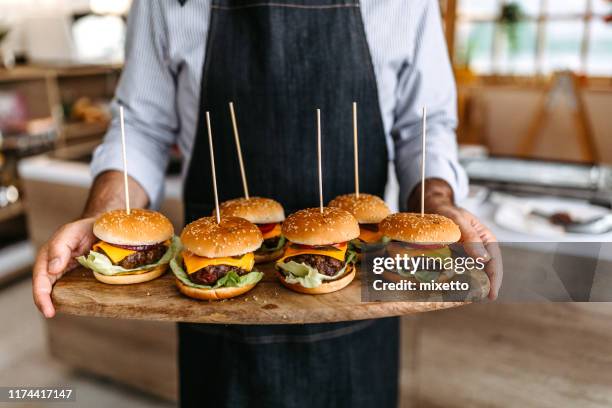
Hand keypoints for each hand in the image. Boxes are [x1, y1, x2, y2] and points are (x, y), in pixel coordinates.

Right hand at [32, 218, 96, 317]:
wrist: (101, 228)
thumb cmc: (84, 228)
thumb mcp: (71, 232)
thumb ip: (59, 247)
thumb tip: (52, 269)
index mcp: (48, 257)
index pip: (41, 280)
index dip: (41, 296)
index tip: (47, 310)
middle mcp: (54, 267)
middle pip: (46, 289)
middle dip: (45, 303)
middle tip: (51, 314)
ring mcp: (67, 273)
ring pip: (59, 291)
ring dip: (59, 302)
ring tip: (65, 312)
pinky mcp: (78, 276)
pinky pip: (73, 290)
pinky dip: (74, 298)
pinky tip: (80, 306)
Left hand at [408, 179, 501, 299]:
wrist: (434, 207)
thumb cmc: (448, 211)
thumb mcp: (459, 220)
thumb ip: (470, 237)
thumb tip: (483, 259)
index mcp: (486, 238)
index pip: (494, 261)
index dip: (495, 278)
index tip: (492, 294)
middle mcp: (479, 247)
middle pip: (487, 269)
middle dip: (486, 284)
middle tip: (482, 299)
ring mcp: (468, 252)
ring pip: (475, 271)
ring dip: (474, 283)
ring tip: (470, 297)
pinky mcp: (456, 255)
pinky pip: (461, 269)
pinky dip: (460, 278)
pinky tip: (456, 287)